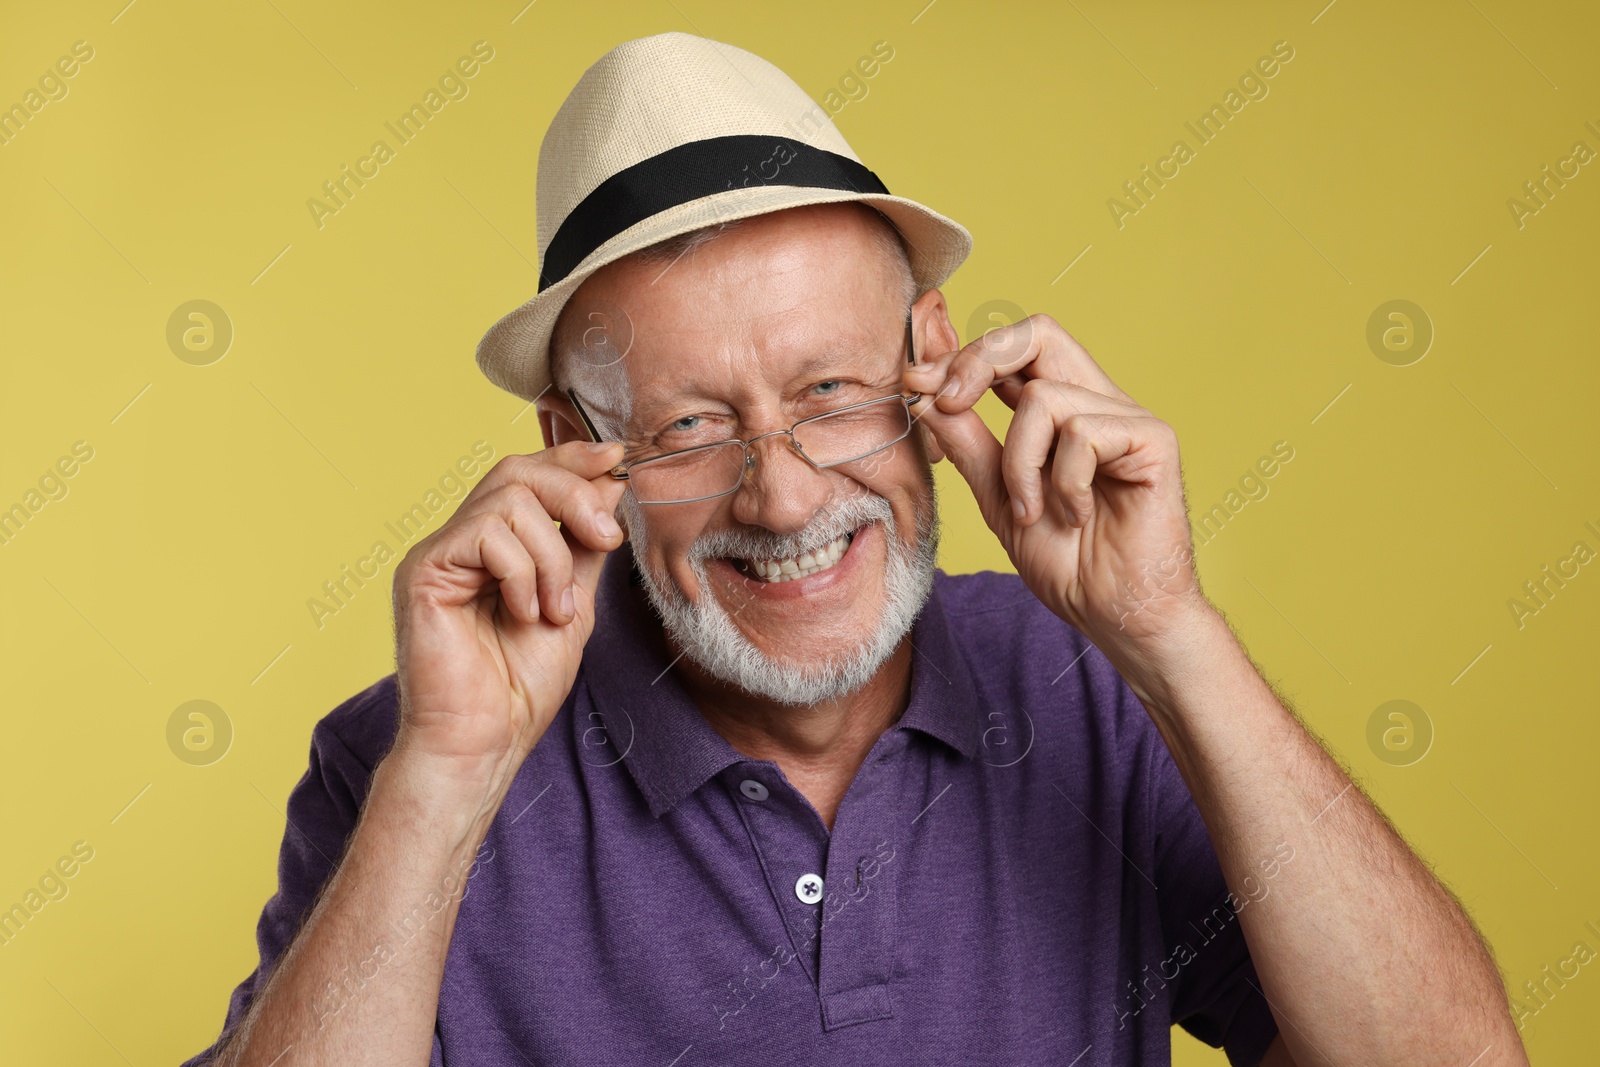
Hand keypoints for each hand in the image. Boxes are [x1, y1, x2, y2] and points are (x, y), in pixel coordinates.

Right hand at [389, 441, 627, 796]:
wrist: (485, 740)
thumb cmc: (521, 685)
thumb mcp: (574, 602)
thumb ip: (585, 546)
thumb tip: (609, 486)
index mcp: (494, 546)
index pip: (528, 475)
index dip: (571, 457)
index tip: (617, 458)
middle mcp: (460, 541)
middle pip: (517, 471)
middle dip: (573, 495)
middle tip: (606, 539)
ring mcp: (439, 553)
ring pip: (509, 501)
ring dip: (552, 556)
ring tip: (554, 609)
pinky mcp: (423, 570)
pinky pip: (485, 534)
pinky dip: (521, 573)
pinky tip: (524, 615)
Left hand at [904, 313, 1211, 660]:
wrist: (1115, 616)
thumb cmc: (1068, 562)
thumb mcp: (998, 498)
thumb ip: (968, 444)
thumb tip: (923, 393)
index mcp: (1062, 412)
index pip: (1014, 350)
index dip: (962, 357)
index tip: (916, 383)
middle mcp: (1097, 403)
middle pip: (1039, 332)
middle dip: (980, 360)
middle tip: (947, 402)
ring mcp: (1128, 417)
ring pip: (1043, 398)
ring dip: (1020, 464)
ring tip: (1034, 512)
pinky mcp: (1154, 440)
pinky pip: (1082, 432)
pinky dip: (1064, 483)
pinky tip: (1079, 517)